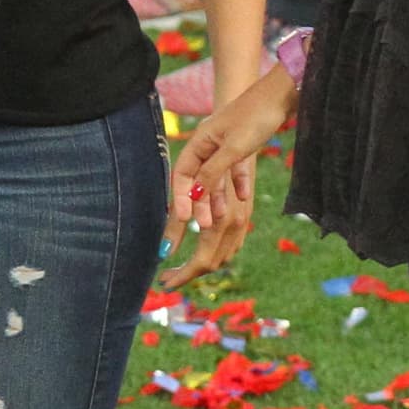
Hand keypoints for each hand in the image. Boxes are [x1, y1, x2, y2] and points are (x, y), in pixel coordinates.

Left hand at [158, 167, 253, 290]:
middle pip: (211, 263)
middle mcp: (236, 223)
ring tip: (179, 266)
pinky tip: (200, 249)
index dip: (182, 275)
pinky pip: (231, 244)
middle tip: (166, 276)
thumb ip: (177, 219)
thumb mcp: (187, 188)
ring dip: (201, 264)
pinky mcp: (246, 212)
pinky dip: (214, 252)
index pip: (201, 262)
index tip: (163, 280)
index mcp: (223, 221)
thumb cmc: (211, 155)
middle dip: (187, 273)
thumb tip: (163, 252)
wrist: (244, 128)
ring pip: (223, 256)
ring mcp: (244, 218)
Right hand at [168, 65, 296, 232]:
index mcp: (200, 141)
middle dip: (200, 202)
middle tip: (205, 225)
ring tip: (222, 217)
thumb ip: (213, 172)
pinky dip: (238, 183)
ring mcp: (226, 143)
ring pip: (217, 176)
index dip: (181, 197)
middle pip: (198, 178)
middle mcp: (209, 143)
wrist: (283, 92)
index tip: (185, 218)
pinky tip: (243, 196)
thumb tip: (195, 196)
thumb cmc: (256, 116)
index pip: (183, 173)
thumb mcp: (233, 148)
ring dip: (218, 197)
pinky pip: (236, 168)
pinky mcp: (243, 143)